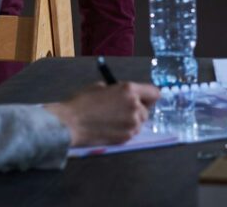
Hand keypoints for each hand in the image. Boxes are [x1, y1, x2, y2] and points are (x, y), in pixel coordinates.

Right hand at [44, 82, 159, 146]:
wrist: (72, 122)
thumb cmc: (83, 101)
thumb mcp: (101, 87)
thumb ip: (118, 90)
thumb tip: (124, 95)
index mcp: (129, 90)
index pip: (154, 93)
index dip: (149, 96)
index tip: (144, 98)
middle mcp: (135, 107)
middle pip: (147, 110)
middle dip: (138, 110)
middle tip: (122, 111)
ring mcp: (132, 124)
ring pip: (140, 123)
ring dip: (131, 121)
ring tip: (114, 120)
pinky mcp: (126, 138)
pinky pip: (132, 132)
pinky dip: (125, 130)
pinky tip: (111, 128)